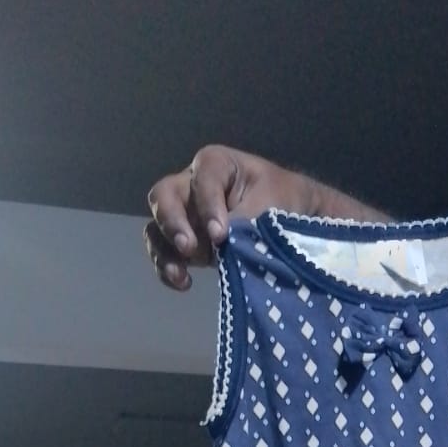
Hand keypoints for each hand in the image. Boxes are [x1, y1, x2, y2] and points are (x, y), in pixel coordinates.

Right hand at [145, 146, 286, 291]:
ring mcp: (184, 214)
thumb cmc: (281, 200)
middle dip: (172, 223)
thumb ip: (244, 221)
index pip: (203, 179)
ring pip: (157, 226)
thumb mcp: (271, 205)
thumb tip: (221, 244)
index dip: (207, 206)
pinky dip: (168, 268)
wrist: (290, 220)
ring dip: (164, 251)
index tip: (221, 234)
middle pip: (164, 196)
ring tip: (180, 273)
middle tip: (188, 248)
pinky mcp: (184, 241)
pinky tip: (183, 282)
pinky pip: (163, 252)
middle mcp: (191, 185)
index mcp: (216, 164)